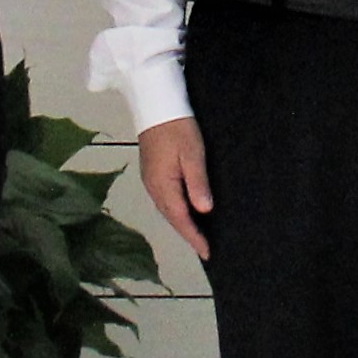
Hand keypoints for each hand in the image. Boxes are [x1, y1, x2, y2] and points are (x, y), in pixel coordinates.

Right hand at [137, 117, 210, 262]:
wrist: (156, 104)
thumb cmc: (177, 127)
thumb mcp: (192, 153)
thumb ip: (197, 183)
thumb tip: (203, 210)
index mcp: (162, 185)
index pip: (180, 218)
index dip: (194, 237)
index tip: (207, 252)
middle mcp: (153, 187)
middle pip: (171, 217)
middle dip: (187, 234)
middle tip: (204, 249)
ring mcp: (150, 180)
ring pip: (167, 209)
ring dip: (181, 223)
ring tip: (197, 236)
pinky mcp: (152, 172)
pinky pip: (165, 199)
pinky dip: (176, 211)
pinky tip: (184, 212)